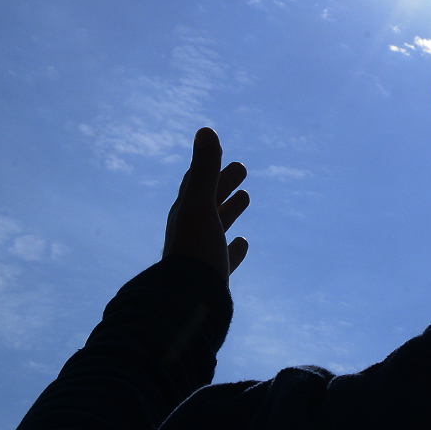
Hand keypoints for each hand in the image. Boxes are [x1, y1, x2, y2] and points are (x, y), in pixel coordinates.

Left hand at [163, 127, 249, 279]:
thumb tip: (206, 130)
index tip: (221, 149)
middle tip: (242, 169)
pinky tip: (243, 243)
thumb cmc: (195, 249)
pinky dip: (234, 246)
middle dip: (223, 183)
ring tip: (245, 198)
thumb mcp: (201, 205)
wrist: (189, 299)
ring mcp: (202, 253)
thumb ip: (205, 170)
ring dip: (229, 209)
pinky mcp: (212, 275)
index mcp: (185, 214)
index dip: (208, 164)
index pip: (195, 182)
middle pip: (207, 201)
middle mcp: (190, 231)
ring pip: (217, 225)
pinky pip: (224, 256)